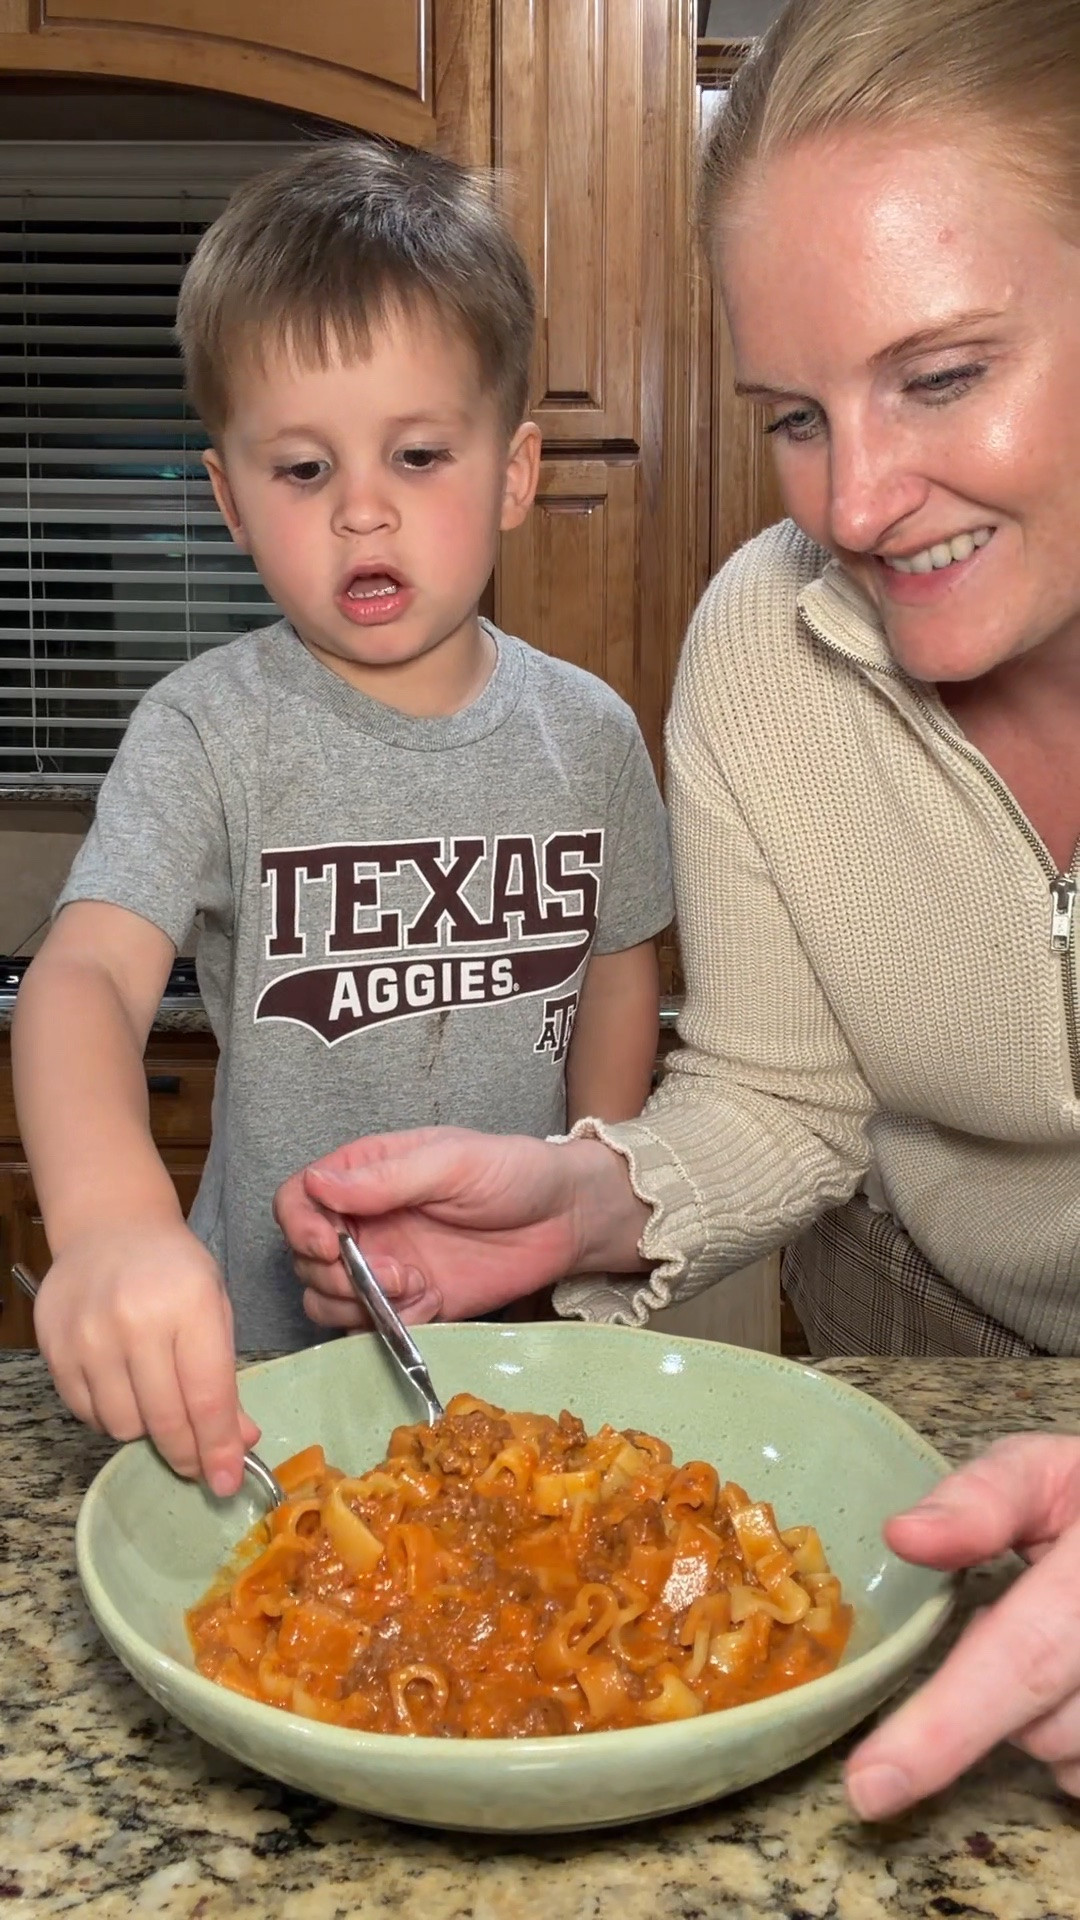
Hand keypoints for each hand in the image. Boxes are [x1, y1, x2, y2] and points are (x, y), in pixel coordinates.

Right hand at [34, 1220, 259, 1495]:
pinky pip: (87, 1413)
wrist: (111, 1228)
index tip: (227, 1482)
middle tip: (198, 1466)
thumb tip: (239, 1442)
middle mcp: (137, 1321)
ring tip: (158, 1408)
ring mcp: (90, 1335)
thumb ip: (225, 1378)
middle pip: (164, 1419)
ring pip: (122, 1425)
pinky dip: (111, 1417)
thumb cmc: (175, 1271)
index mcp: (191, 1305)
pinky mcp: (56, 1348)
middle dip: (187, 1454)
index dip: (218, 1448)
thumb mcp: (215, 1310)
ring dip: (147, 1432)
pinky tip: (126, 1394)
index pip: (207, 1396)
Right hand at [273, 1125, 641, 1329]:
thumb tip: (318, 1185)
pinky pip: (369, 1327)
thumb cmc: (515, 1173)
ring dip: (352, 1302)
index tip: (328, 1244)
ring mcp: (385, 1265)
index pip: (298, 1198)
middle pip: (303, 1257)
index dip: (300, 1225)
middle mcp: (366, 1221)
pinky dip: (384, 1323)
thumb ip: (385, 1178)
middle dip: (329, 1273)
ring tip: (409, 1285)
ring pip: (326, 1299)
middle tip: (385, 1271)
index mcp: (366, 1174)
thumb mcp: (451, 1162)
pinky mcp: (412, 1304)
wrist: (567, 1220)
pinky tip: (427, 1301)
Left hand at [846, 1433, 1079, 1816]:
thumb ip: (982, 1498)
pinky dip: (1072, 1744)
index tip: (869, 1784)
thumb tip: (902, 1537)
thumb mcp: (1048, 1471)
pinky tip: (1075, 1684)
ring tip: (1053, 1644)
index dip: (944, 1729)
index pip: (1023, 1656)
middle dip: (987, 1708)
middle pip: (1045, 1728)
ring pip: (1071, 1761)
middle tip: (984, 1637)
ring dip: (1040, 1721)